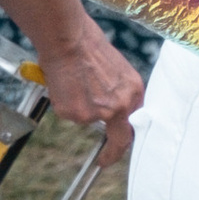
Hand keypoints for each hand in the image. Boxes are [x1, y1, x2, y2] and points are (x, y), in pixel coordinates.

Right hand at [38, 16, 143, 157]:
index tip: (120, 147)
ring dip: (77, 106)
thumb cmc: (86, 44)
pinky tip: (63, 83)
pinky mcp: (77, 114)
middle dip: (111, 153)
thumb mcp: (113, 69)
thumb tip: (105, 103)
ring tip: (71, 82)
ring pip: (85, 119)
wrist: (68, 39)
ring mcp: (98, 112)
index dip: (126, 136)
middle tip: (104, 160)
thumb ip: (114, 91)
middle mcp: (120, 105)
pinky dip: (62, 102)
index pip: (135, 123)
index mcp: (133, 91)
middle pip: (119, 139)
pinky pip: (68, 113)